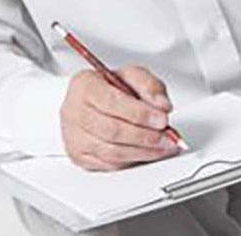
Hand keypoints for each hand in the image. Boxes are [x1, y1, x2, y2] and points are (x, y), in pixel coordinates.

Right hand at [60, 66, 179, 170]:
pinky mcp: (78, 155)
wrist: (96, 101)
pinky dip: (132, 160)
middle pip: (111, 130)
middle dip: (145, 136)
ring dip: (142, 151)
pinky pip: (108, 164)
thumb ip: (150, 86)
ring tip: (163, 146)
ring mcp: (73, 136)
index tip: (162, 119)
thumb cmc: (113, 87)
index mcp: (83, 85)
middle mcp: (73, 111)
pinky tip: (148, 153)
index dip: (140, 114)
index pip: (112, 102)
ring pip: (111, 151)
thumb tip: (162, 106)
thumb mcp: (134, 76)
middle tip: (167, 137)